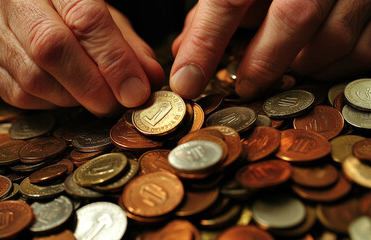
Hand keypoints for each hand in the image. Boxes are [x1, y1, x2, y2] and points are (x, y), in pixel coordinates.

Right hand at [0, 0, 163, 115]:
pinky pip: (19, 94)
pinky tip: (66, 93)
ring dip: (74, 98)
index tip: (136, 91)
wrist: (16, 1)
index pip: (85, 19)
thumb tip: (148, 80)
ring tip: (95, 98)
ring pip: (34, 78)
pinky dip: (51, 102)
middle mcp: (11, 0)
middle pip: (52, 49)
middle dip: (92, 86)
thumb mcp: (100, 13)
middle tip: (117, 104)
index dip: (114, 60)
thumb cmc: (64, 7)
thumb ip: (125, 44)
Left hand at [170, 0, 370, 98]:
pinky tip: (318, 60)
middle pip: (292, 17)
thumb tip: (184, 51)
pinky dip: (336, 66)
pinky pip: (363, 50)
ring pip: (334, 38)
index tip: (185, 83)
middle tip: (244, 86)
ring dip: (303, 64)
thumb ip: (213, 13)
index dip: (204, 44)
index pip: (228, 0)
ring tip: (286, 66)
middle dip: (262, 62)